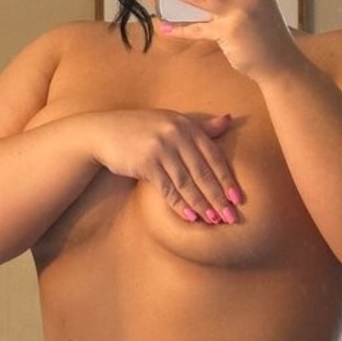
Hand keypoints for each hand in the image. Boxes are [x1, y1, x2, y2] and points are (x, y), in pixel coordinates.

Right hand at [90, 108, 240, 224]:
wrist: (104, 131)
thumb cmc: (143, 127)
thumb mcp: (173, 121)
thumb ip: (202, 126)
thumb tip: (229, 119)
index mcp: (188, 126)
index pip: (214, 157)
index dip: (227, 180)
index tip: (237, 199)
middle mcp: (177, 136)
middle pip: (203, 173)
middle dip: (218, 198)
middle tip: (231, 217)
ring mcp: (162, 149)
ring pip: (187, 183)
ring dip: (202, 205)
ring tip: (213, 221)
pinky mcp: (146, 163)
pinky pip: (168, 189)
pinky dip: (180, 204)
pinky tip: (191, 217)